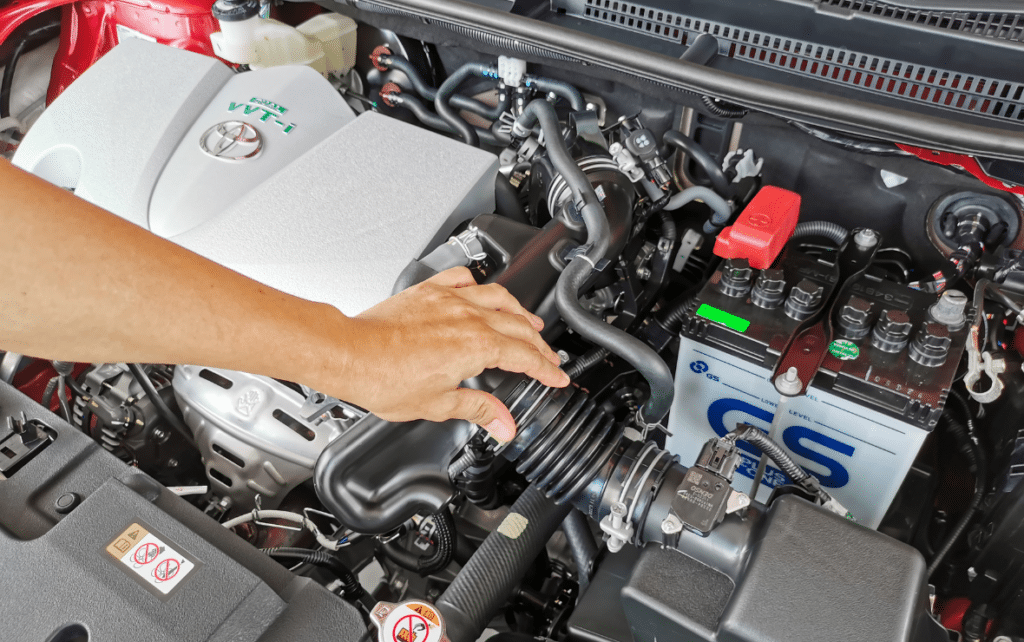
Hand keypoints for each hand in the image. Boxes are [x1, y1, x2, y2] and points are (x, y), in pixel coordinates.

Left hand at [328, 267, 568, 440]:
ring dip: (519, 310)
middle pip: (518, 326)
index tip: (557, 377)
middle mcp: (468, 317)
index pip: (525, 356)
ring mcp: (448, 300)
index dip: (546, 369)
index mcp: (477, 346)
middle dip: (539, 343)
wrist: (350, 354)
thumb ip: (479, 410)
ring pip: (497, 297)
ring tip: (529, 320)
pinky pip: (462, 278)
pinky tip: (481, 291)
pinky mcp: (428, 291)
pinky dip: (479, 285)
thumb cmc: (385, 378)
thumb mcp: (439, 405)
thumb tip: (504, 425)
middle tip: (548, 356)